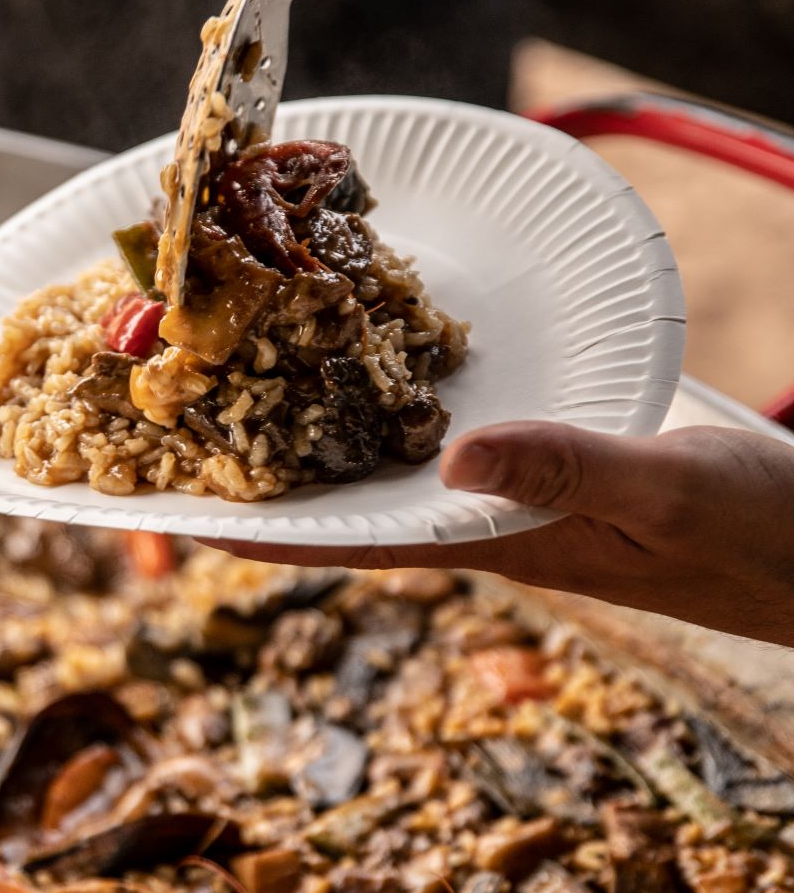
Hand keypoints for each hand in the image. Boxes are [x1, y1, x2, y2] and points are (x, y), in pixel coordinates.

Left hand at [201, 421, 793, 647]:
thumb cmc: (764, 537)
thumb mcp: (668, 494)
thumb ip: (569, 469)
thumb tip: (454, 454)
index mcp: (498, 541)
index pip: (345, 541)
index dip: (251, 527)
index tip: (159, 508)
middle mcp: (487, 517)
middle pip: (346, 497)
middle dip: (260, 466)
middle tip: (167, 417)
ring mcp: (517, 489)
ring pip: (390, 458)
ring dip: (314, 424)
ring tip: (228, 374)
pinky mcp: (553, 457)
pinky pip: (448, 425)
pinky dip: (395, 389)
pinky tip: (367, 351)